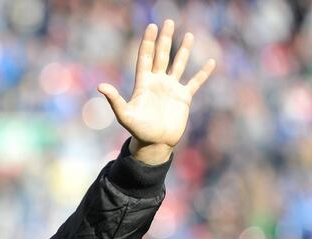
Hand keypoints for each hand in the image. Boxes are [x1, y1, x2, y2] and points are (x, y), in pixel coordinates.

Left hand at [97, 20, 215, 164]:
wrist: (155, 144)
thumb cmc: (138, 130)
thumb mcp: (125, 115)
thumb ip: (114, 100)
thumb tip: (100, 86)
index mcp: (144, 83)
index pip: (146, 57)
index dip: (148, 42)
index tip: (152, 26)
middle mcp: (158, 82)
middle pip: (162, 56)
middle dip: (165, 39)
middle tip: (168, 22)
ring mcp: (171, 88)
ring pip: (178, 64)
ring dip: (184, 50)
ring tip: (189, 35)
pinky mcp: (184, 97)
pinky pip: (195, 82)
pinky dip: (203, 73)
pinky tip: (210, 62)